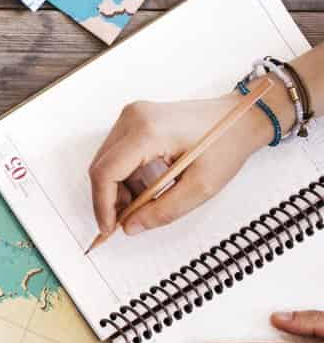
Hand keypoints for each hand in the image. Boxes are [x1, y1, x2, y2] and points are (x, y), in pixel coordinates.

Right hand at [88, 95, 268, 236]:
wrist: (242, 116)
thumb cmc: (227, 144)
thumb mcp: (201, 186)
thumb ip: (163, 210)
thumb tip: (131, 226)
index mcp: (148, 131)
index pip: (106, 172)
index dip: (103, 204)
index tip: (110, 227)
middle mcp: (133, 118)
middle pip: (101, 166)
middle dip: (109, 198)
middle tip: (127, 220)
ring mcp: (131, 116)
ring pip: (106, 161)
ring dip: (117, 188)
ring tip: (142, 203)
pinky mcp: (135, 119)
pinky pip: (117, 152)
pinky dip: (124, 175)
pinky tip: (144, 187)